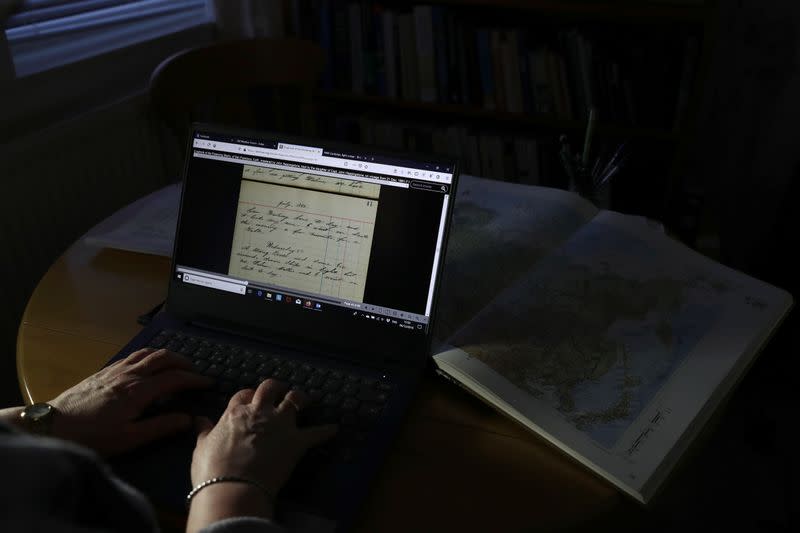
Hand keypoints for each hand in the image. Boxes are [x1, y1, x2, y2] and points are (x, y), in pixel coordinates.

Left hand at [48, 347, 211, 455]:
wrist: (52, 426)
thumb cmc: (92, 436)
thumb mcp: (129, 438)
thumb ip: (161, 427)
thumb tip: (187, 419)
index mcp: (138, 391)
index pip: (175, 378)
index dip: (194, 379)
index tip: (208, 383)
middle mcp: (129, 374)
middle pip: (163, 358)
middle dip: (184, 362)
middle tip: (195, 371)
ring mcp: (115, 370)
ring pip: (148, 352)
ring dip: (167, 355)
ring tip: (176, 364)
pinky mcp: (104, 371)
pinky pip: (133, 355)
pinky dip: (149, 355)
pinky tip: (148, 364)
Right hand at [191, 379, 336, 497]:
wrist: (233, 487)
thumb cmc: (213, 470)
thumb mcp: (201, 448)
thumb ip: (203, 431)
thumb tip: (199, 420)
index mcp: (236, 413)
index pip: (244, 394)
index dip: (249, 395)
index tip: (251, 399)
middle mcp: (260, 412)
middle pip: (270, 388)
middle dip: (276, 387)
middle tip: (280, 391)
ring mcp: (280, 425)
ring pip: (295, 400)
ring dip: (301, 398)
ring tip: (306, 399)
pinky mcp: (296, 442)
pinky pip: (316, 433)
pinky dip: (326, 431)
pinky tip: (334, 428)